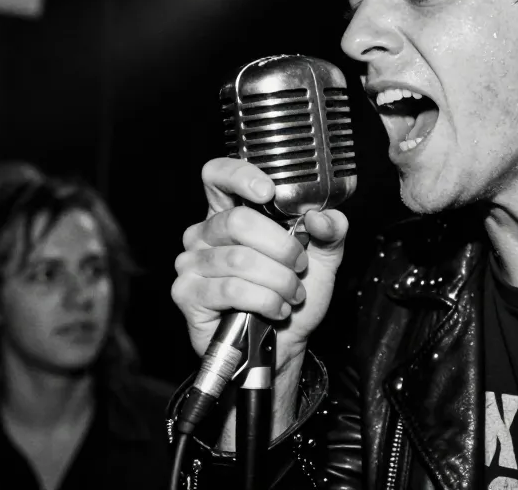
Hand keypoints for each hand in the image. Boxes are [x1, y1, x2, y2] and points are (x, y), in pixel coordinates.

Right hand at [172, 158, 348, 372]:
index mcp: (231, 212)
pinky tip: (276, 309)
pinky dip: (265, 300)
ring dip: (279, 281)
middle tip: (299, 267)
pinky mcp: (186, 294)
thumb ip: (331, 230)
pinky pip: (231, 289)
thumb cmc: (295, 294)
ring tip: (292, 294)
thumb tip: (321, 216)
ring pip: (240, 260)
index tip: (269, 192)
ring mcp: (191, 263)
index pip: (218, 174)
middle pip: (238, 221)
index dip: (241, 176)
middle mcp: (204, 233)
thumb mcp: (324, 256)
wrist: (285, 343)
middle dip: (281, 247)